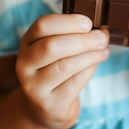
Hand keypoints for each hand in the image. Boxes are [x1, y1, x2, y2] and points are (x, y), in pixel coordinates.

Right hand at [16, 13, 109, 128]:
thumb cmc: (54, 69)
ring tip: (104, 50)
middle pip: (51, 46)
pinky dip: (89, 70)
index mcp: (26, 43)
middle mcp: (24, 64)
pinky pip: (73, 83)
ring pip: (64, 66)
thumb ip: (68, 35)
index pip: (42, 26)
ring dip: (89, 55)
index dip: (67, 22)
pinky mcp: (49, 104)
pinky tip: (96, 63)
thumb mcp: (52, 49)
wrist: (45, 106)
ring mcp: (34, 86)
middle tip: (102, 37)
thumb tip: (99, 30)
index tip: (88, 22)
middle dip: (82, 40)